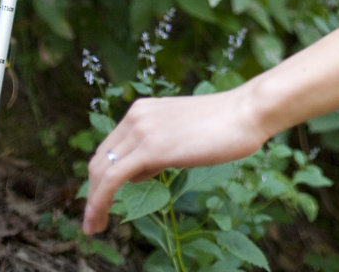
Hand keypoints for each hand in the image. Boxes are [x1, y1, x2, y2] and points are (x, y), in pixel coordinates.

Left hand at [83, 82, 266, 234]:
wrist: (246, 112)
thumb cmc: (224, 124)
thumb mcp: (181, 132)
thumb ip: (159, 145)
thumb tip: (142, 167)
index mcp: (143, 110)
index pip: (109, 148)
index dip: (100, 178)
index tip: (101, 202)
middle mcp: (136, 116)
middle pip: (99, 161)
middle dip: (92, 193)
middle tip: (94, 221)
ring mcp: (142, 130)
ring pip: (101, 172)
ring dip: (93, 203)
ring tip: (95, 228)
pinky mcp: (151, 148)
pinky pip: (112, 179)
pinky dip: (99, 202)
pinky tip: (99, 221)